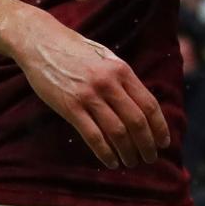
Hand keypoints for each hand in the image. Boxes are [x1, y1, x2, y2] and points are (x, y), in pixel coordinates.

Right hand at [16, 15, 169, 169]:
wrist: (41, 42)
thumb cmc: (75, 52)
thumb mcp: (106, 59)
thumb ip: (123, 80)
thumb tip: (143, 107)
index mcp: (121, 70)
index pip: (149, 104)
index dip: (160, 128)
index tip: (163, 143)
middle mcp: (108, 83)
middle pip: (137, 122)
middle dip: (147, 145)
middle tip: (150, 158)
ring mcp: (88, 96)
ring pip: (117, 132)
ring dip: (128, 152)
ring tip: (131, 162)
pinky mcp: (70, 107)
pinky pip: (93, 136)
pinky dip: (105, 153)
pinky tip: (111, 162)